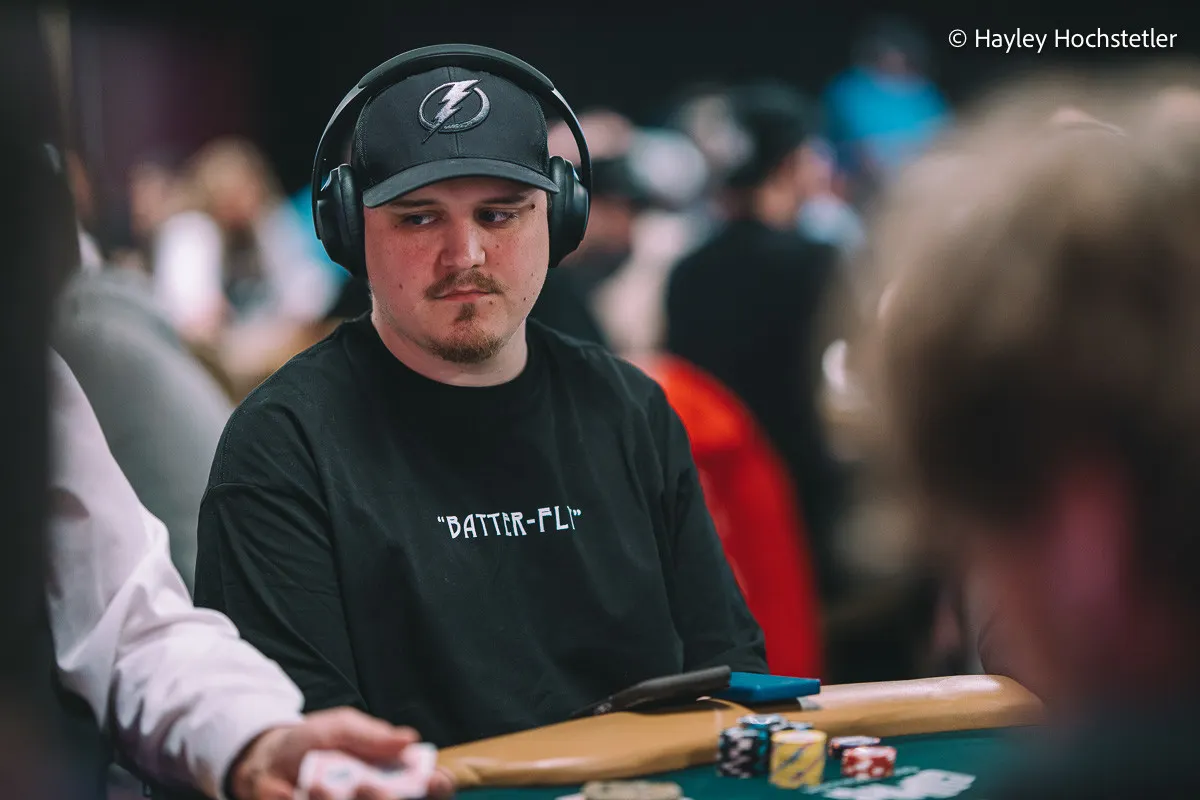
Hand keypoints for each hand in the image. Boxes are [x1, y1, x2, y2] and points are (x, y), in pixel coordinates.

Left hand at [228, 707, 455, 799]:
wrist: (265, 759)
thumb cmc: (312, 740)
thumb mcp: (342, 727)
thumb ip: (373, 735)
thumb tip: (409, 739)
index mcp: (389, 775)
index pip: (429, 789)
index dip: (436, 788)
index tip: (433, 781)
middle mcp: (375, 799)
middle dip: (384, 799)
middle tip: (366, 785)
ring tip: (316, 784)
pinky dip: (313, 799)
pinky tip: (292, 792)